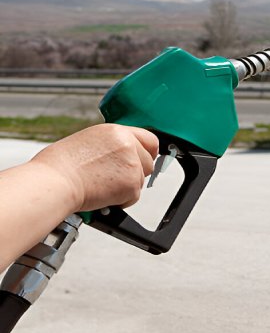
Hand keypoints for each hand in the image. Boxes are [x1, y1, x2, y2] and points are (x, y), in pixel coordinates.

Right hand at [30, 124, 158, 211]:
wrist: (55, 182)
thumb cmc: (61, 165)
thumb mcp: (89, 141)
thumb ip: (112, 145)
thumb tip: (122, 154)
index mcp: (117, 131)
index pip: (149, 139)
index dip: (148, 152)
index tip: (145, 159)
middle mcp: (128, 145)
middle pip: (148, 162)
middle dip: (135, 172)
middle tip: (114, 179)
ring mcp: (132, 165)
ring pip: (141, 180)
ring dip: (126, 187)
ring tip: (102, 186)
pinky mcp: (131, 185)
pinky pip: (134, 196)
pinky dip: (121, 200)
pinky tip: (103, 195)